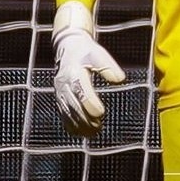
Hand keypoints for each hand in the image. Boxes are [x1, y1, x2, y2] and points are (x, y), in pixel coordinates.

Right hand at [52, 1, 125, 137]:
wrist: (67, 48)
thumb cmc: (86, 51)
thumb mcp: (98, 54)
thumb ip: (108, 66)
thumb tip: (120, 79)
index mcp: (73, 72)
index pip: (80, 90)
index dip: (89, 103)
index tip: (101, 113)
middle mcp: (64, 83)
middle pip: (73, 105)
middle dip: (85, 118)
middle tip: (99, 126)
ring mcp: (60, 92)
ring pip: (67, 112)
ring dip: (80, 124)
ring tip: (94, 131)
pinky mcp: (59, 98)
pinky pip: (63, 114)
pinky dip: (72, 125)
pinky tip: (82, 132)